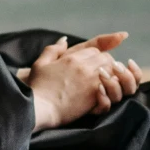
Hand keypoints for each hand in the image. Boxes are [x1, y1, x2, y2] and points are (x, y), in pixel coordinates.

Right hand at [26, 32, 142, 129]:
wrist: (40, 109)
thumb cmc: (37, 88)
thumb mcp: (40, 64)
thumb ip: (53, 50)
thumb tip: (64, 40)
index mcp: (71, 58)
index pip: (95, 50)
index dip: (96, 57)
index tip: (93, 65)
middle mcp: (83, 67)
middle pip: (106, 58)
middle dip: (106, 64)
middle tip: (102, 74)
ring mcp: (90, 80)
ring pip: (111, 70)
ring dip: (111, 75)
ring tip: (105, 82)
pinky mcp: (95, 95)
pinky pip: (111, 86)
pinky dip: (111, 88)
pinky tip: (105, 92)